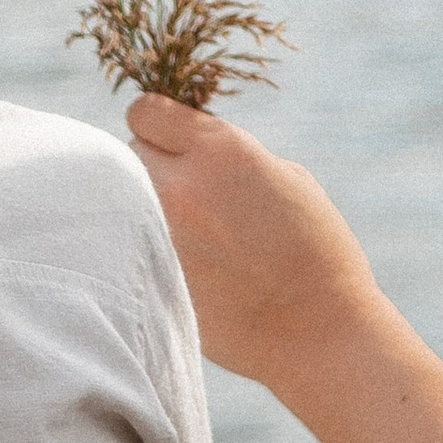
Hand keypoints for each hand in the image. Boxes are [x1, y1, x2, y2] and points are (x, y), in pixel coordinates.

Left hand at [126, 98, 383, 391]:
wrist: (319, 331)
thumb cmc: (316, 250)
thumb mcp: (286, 178)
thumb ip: (228, 156)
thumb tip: (188, 149)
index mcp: (221, 151)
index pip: (146, 110)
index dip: (160, 125)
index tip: (173, 141)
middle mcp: (181, 187)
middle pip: (128, 152)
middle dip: (152, 164)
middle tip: (183, 189)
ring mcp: (160, 235)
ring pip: (122, 198)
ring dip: (145, 205)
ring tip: (185, 228)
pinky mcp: (150, 277)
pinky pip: (129, 245)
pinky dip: (149, 247)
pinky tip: (189, 265)